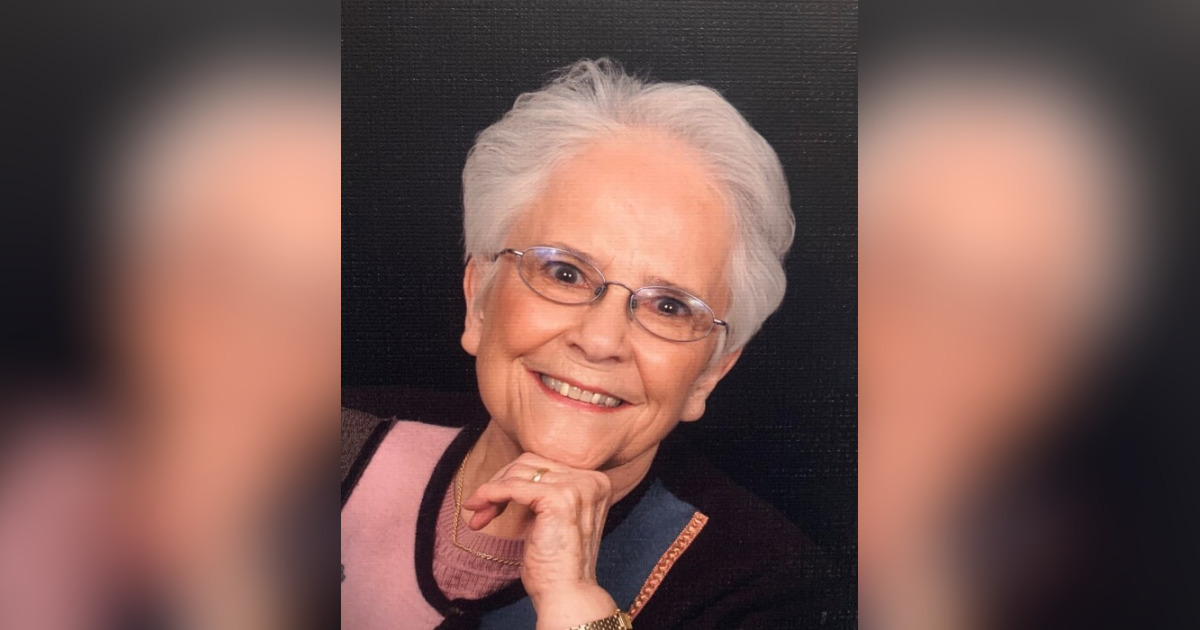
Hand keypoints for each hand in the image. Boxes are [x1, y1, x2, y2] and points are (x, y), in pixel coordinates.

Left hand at [463, 452, 617, 628]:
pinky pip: (513, 486)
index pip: (545, 465)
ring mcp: (577, 487)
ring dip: (491, 490)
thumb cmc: (557, 564)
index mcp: (595, 482)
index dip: (513, 480)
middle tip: (479, 508)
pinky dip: (491, 493)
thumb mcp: (553, 519)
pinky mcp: (558, 498)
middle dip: (499, 482)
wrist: (567, 594)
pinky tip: (478, 506)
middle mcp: (592, 480)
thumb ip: (542, 493)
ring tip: (478, 514)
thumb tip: (506, 475)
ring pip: (520, 472)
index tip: (491, 502)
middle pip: (531, 463)